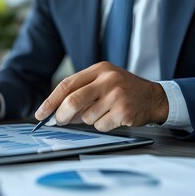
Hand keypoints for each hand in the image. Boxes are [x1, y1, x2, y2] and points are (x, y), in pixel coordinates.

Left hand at [35, 62, 168, 131]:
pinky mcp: (124, 111)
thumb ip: (81, 92)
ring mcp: (117, 95)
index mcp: (99, 69)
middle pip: (73, 101)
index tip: (41, 113)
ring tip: (104, 111)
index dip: (51, 100)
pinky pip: (100, 125)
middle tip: (59, 121)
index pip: (67, 84)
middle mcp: (108, 80)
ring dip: (90, 120)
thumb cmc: (123, 90)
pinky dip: (103, 125)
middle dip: (61, 115)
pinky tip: (114, 117)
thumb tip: (56, 112)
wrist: (154, 97)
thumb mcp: (103, 82)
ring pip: (87, 117)